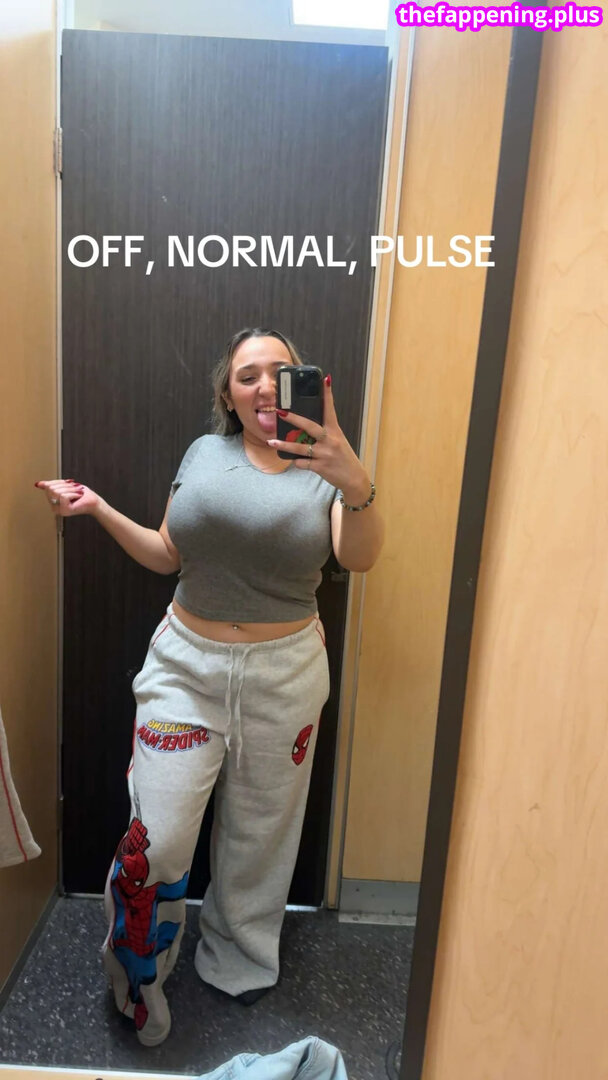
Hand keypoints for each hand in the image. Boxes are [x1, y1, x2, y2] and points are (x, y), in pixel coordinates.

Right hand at [34, 478, 98, 516]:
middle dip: (65, 485)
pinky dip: (73, 494)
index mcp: (53, 501)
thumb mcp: (65, 486)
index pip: (48, 486)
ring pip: (57, 492)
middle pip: (51, 488)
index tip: (69, 484)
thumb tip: (38, 484)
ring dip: (70, 489)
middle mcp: (54, 507)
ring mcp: (59, 510)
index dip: (59, 482)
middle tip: (75, 489)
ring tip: (78, 493)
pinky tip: (78, 497)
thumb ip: (52, 485)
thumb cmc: (82, 494)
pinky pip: (63, 496)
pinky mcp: (64, 511)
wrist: (94, 502)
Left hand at [267, 375, 371, 502]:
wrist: (354, 479)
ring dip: (284, 444)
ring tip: (271, 441)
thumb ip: (324, 434)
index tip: (325, 379)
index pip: (330, 409)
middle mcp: (330, 440)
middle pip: (309, 426)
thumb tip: (303, 428)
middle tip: (281, 412)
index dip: (328, 394)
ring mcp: (325, 454)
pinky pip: (302, 463)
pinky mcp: (321, 467)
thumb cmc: (343, 458)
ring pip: (300, 448)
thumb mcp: (337, 442)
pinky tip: (296, 461)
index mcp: (335, 431)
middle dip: (294, 419)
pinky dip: (297, 462)